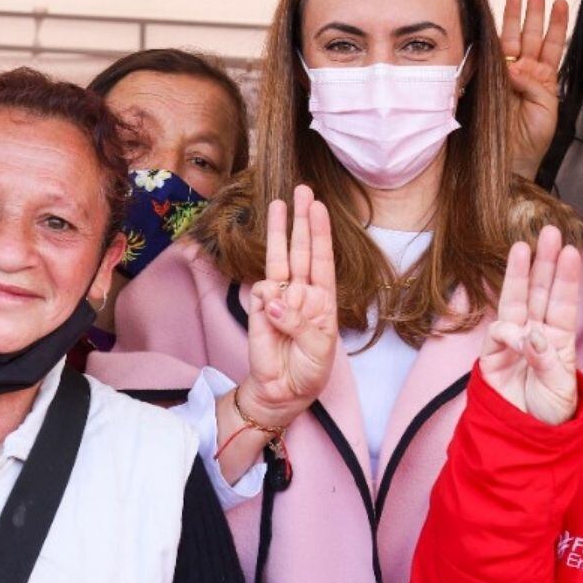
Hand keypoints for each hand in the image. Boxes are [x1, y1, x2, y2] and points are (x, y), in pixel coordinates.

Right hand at [239, 185, 336, 429]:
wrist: (283, 392)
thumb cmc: (308, 370)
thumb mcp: (318, 349)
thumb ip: (299, 322)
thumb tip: (274, 299)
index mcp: (324, 299)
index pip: (322, 259)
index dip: (320, 232)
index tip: (318, 207)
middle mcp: (302, 293)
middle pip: (301, 249)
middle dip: (301, 220)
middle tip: (302, 190)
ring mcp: (279, 298)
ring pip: (279, 258)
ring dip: (279, 231)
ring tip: (278, 203)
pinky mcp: (259, 310)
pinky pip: (261, 291)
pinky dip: (266, 296)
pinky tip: (272, 311)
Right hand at [480, 225, 580, 424]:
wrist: (523, 438)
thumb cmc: (549, 413)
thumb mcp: (560, 390)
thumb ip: (547, 362)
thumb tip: (532, 335)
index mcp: (559, 340)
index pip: (563, 302)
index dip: (566, 277)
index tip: (572, 251)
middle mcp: (536, 334)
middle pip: (540, 292)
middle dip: (544, 262)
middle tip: (549, 233)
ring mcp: (513, 342)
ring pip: (516, 301)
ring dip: (519, 274)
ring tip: (522, 247)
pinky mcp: (491, 355)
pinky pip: (499, 333)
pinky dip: (509, 332)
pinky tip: (519, 338)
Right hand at [501, 0, 569, 178]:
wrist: (511, 160)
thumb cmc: (534, 139)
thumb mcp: (547, 110)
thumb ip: (536, 85)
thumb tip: (513, 66)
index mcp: (545, 80)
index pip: (553, 45)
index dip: (557, 23)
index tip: (560, 1)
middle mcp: (526, 74)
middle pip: (532, 36)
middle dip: (535, 11)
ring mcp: (507, 76)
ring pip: (512, 41)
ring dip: (515, 18)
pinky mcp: (489, 82)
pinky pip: (491, 58)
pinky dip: (492, 41)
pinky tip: (493, 23)